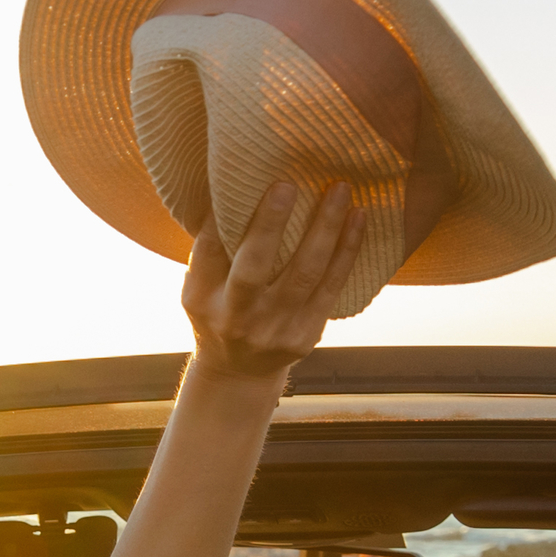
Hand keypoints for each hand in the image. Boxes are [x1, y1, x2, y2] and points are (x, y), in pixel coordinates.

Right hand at [181, 179, 361, 380]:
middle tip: (287, 185)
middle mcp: (236, 316)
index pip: (210, 249)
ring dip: (325, 228)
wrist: (239, 374)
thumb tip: (230, 187)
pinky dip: (347, 251)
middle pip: (254, 266)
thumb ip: (211, 248)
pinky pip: (331, 287)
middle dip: (271, 224)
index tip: (244, 182)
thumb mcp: (198, 288)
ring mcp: (273, 329)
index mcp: (203, 298)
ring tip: (340, 190)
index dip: (226, 216)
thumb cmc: (219, 312)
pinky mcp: (305, 335)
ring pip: (304, 273)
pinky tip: (358, 219)